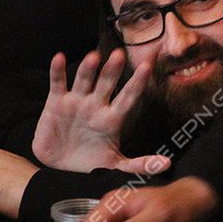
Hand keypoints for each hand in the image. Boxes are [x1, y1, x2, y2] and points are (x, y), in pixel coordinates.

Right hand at [32, 50, 167, 173]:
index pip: (128, 97)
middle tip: (119, 55)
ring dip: (88, 69)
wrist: (56, 166)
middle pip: (107, 84)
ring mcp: (77, 101)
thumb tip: (166, 165)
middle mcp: (96, 105)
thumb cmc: (88, 163)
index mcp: (112, 118)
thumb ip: (139, 164)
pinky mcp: (56, 102)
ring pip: (84, 80)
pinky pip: (58, 83)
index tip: (147, 67)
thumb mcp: (114, 166)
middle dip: (113, 70)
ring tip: (93, 57)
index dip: (136, 83)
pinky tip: (59, 58)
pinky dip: (58, 71)